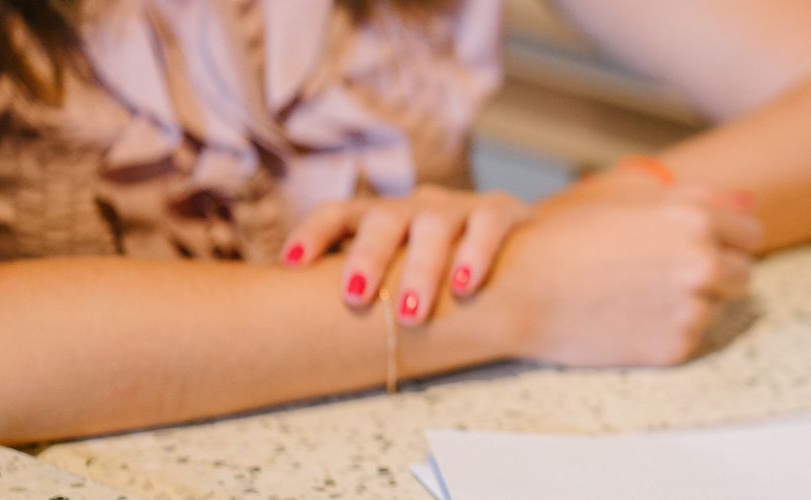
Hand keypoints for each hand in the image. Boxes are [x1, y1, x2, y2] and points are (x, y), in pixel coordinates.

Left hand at [280, 185, 530, 325]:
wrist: (520, 254)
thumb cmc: (441, 275)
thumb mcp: (400, 274)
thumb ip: (368, 291)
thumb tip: (303, 336)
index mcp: (382, 219)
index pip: (339, 214)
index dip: (313, 233)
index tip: (290, 264)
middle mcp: (415, 207)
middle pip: (383, 219)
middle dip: (368, 257)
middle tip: (356, 298)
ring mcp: (458, 208)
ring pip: (434, 225)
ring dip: (420, 268)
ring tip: (411, 313)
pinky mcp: (502, 212)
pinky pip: (487, 225)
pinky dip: (475, 253)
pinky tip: (465, 286)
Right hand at [489, 166, 761, 365]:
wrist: (517, 290)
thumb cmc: (567, 235)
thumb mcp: (631, 197)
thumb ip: (700, 197)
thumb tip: (752, 203)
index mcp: (696, 219)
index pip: (752, 233)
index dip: (727, 237)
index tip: (703, 243)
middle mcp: (703, 264)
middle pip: (744, 273)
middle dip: (716, 271)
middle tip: (666, 271)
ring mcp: (692, 309)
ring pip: (720, 306)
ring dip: (694, 300)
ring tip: (641, 292)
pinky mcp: (676, 347)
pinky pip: (694, 335)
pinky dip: (671, 328)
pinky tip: (631, 316)